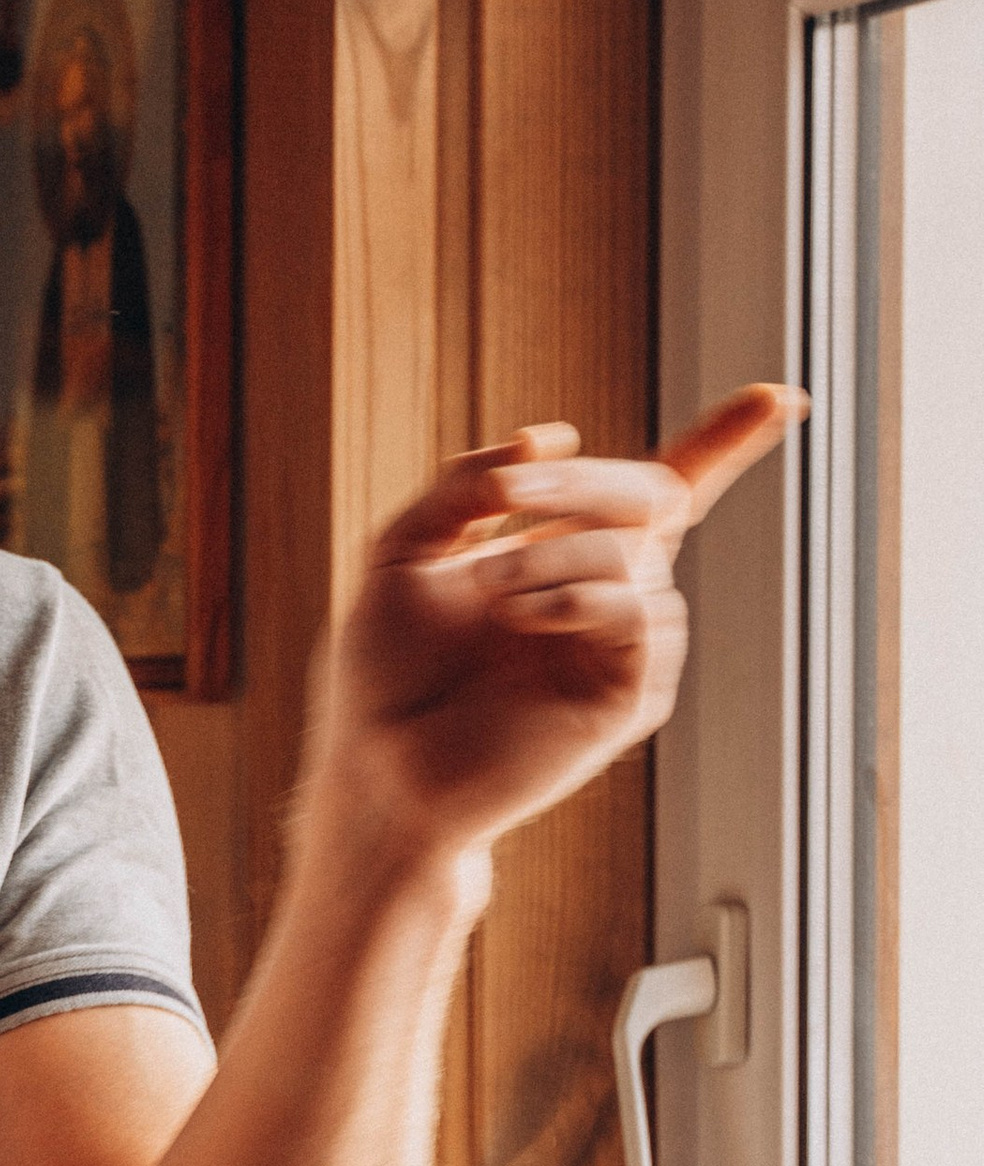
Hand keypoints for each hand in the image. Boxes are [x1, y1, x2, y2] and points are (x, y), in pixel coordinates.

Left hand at [317, 384, 807, 869]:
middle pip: (649, 495)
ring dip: (552, 552)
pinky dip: (578, 596)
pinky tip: (521, 617)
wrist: (383, 769)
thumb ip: (464, 484)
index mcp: (562, 554)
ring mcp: (623, 645)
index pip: (660, 489)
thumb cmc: (387, 673)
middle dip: (577, 480)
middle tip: (506, 495)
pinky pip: (640, 613)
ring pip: (632, 552)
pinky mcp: (631, 696)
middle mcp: (606, 594)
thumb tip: (550, 435)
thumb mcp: (403, 550)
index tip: (782, 396)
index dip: (722, 441)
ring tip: (490, 594)